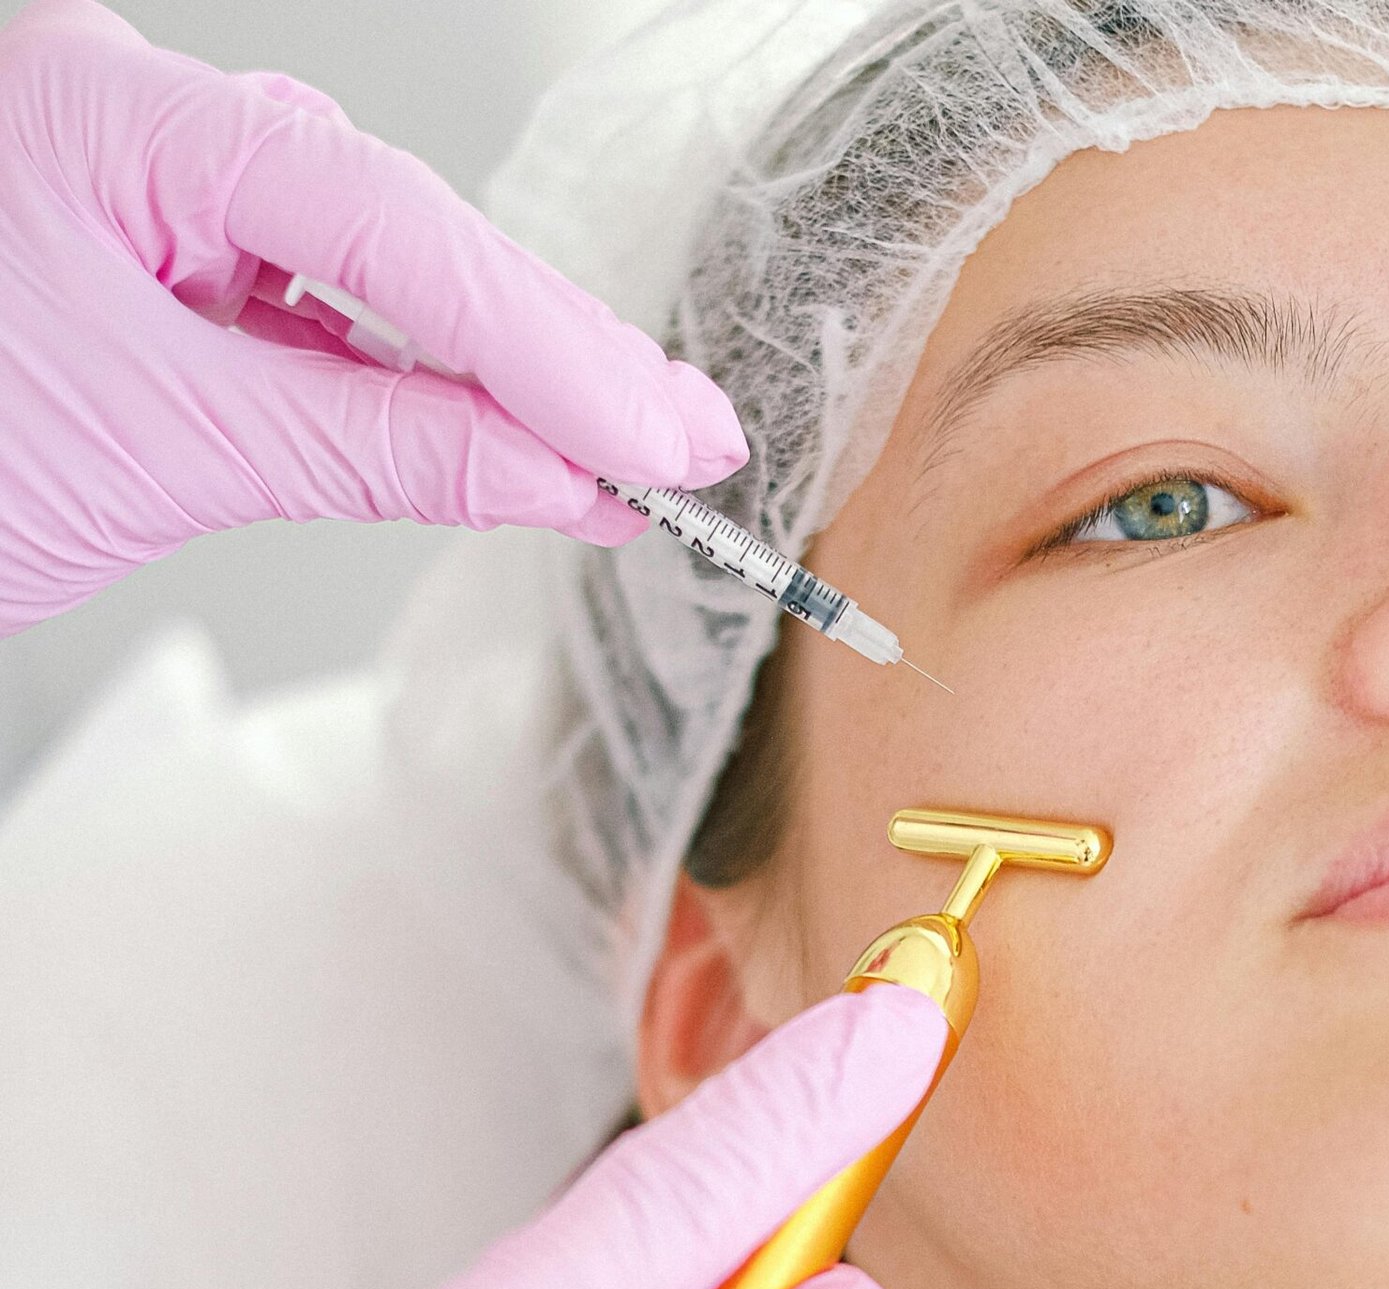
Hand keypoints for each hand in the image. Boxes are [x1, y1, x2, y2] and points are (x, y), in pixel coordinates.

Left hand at [0, 0, 745, 632]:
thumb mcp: (160, 452)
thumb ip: (371, 448)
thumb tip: (547, 475)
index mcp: (100, 108)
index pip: (376, 217)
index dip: (538, 337)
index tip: (656, 435)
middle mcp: (122, 114)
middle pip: (381, 215)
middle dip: (539, 341)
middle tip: (682, 437)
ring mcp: (129, 181)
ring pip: (349, 258)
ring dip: (482, 363)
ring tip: (613, 448)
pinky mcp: (136, 252)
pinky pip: (294, 302)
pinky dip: (394, 378)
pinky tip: (489, 429)